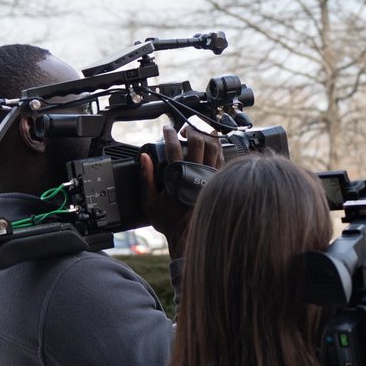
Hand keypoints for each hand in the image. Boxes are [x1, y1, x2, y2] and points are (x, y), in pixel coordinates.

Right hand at [140, 125, 222, 256]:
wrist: (189, 235)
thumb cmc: (169, 221)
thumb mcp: (149, 202)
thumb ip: (145, 178)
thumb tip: (144, 157)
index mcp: (178, 176)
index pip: (174, 146)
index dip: (170, 134)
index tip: (166, 129)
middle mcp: (196, 174)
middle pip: (197, 141)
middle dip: (190, 130)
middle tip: (184, 130)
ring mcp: (210, 177)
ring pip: (213, 147)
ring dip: (206, 136)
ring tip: (198, 133)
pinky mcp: (218, 181)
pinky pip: (222, 158)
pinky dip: (218, 147)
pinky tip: (213, 144)